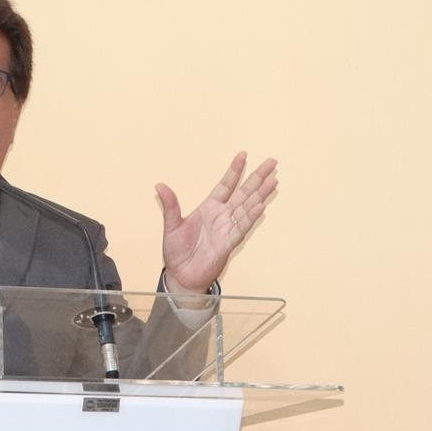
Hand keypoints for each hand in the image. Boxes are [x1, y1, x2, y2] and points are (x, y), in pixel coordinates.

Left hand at [156, 152, 277, 294]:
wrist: (180, 275)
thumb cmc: (176, 252)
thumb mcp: (171, 225)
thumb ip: (170, 205)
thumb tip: (159, 185)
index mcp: (208, 208)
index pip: (225, 185)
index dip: (234, 171)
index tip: (243, 155)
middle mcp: (221, 216)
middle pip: (243, 193)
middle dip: (257, 178)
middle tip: (272, 162)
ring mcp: (227, 228)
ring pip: (247, 208)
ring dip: (260, 194)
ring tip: (273, 180)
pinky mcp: (228, 243)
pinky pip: (241, 228)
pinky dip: (251, 217)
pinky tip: (261, 205)